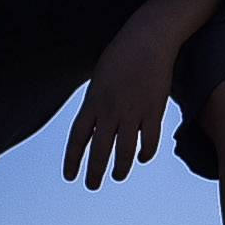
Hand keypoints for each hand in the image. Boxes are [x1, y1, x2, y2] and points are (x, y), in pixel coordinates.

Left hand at [64, 14, 188, 187]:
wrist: (148, 39)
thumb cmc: (122, 54)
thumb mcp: (99, 78)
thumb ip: (96, 102)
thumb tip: (96, 123)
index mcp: (92, 102)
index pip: (78, 139)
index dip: (73, 160)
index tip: (70, 176)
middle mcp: (110, 111)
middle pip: (100, 151)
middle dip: (94, 172)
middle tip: (92, 185)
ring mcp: (133, 112)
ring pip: (124, 151)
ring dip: (120, 168)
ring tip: (117, 176)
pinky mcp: (154, 110)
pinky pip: (149, 140)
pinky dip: (145, 153)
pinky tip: (142, 157)